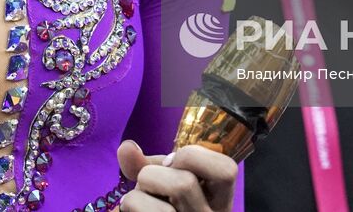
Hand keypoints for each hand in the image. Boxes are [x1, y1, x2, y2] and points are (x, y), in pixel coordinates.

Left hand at [117, 140, 237, 211]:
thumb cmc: (162, 206)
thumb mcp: (165, 183)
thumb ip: (148, 164)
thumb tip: (126, 148)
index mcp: (219, 202)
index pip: (226, 170)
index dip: (195, 157)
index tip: (172, 163)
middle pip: (185, 183)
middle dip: (152, 174)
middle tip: (148, 187)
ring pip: (164, 202)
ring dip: (139, 192)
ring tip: (139, 201)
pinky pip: (141, 208)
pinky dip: (130, 203)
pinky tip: (133, 211)